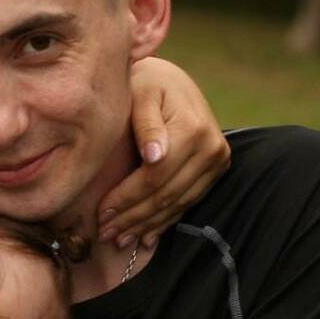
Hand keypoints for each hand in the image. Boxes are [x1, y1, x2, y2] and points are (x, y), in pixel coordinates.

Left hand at [101, 56, 229, 247]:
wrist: (172, 80)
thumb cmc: (145, 83)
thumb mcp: (140, 92)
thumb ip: (146, 124)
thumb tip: (154, 156)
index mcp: (193, 129)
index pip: (155, 176)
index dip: (126, 199)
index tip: (101, 214)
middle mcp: (212, 147)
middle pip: (166, 194)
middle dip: (133, 218)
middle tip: (106, 234)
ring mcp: (217, 160)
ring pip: (178, 203)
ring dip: (147, 225)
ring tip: (120, 238)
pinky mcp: (215, 168)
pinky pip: (188, 201)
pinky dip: (165, 220)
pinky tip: (146, 236)